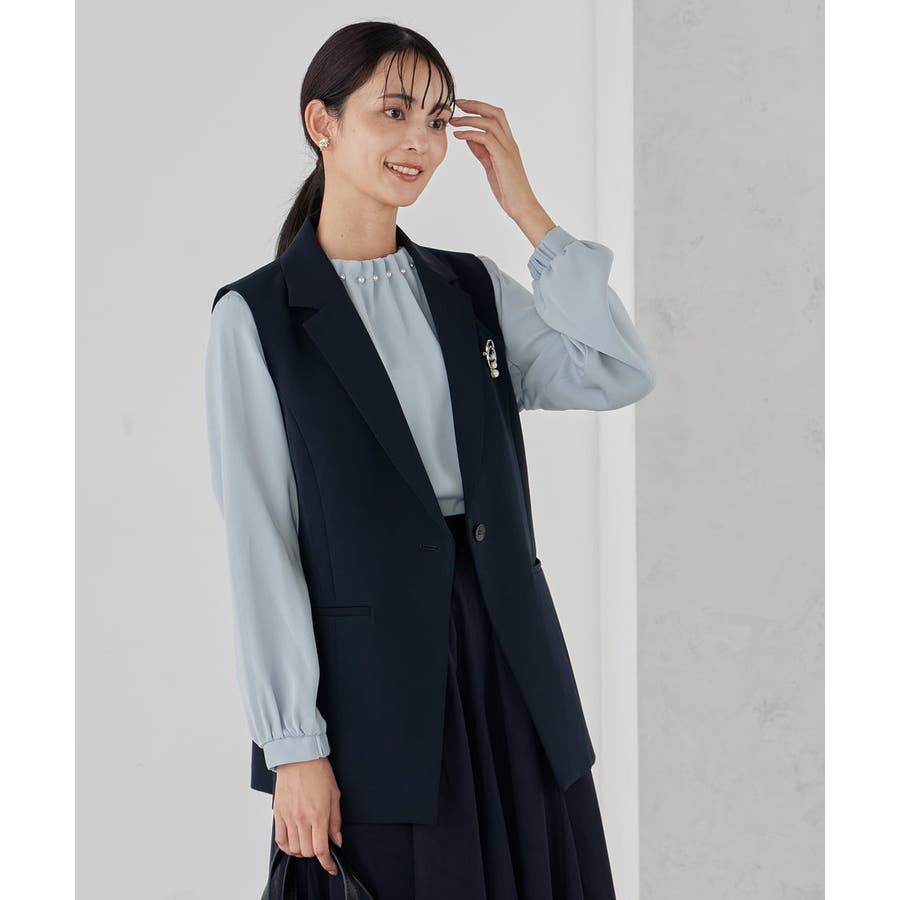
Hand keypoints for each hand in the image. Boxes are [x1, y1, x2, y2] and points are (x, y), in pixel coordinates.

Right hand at [272, 757, 342, 876]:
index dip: (327, 862)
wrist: (299, 757)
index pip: (321, 849)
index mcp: (319, 815)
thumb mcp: (335, 794)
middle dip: (316, 854)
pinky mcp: (278, 814)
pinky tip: (293, 842)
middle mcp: (302, 819)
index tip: (331, 866)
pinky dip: (287, 846)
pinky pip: (280, 840)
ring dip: (302, 851)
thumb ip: (336, 820)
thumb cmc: (318, 771)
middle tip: (320, 845)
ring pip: (293, 848)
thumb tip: (337, 840)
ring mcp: (289, 817)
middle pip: (307, 852)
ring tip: (308, 841)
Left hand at [448, 98, 540, 220]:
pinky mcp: (503, 158)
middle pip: (495, 113)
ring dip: (470, 119)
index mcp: (508, 144)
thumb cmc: (508, 190)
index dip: (480, 108)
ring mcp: (508, 149)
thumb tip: (469, 138)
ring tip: (454, 121)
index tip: (463, 106)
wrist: (521, 206)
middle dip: (475, 105)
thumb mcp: (491, 166)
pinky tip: (459, 135)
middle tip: (458, 103)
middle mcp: (510, 143)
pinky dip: (471, 134)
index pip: (496, 117)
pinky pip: (486, 138)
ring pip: (490, 123)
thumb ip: (482, 151)